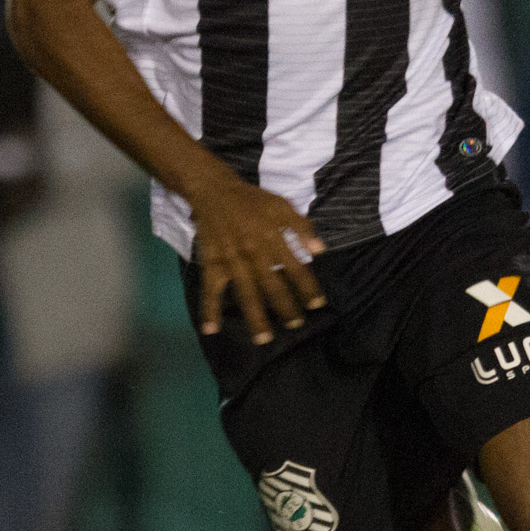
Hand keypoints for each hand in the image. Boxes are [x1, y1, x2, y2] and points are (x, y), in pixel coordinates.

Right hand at [186, 170, 326, 344]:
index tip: (317, 305)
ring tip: (263, 339)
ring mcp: (231, 260)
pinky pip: (210, 290)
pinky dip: (209, 309)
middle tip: (295, 326)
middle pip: (272, 285)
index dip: (307, 287)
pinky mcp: (212, 264)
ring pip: (245, 293)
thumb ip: (301, 227)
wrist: (214, 191)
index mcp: (273, 238)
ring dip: (255, 317)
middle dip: (285, 308)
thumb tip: (320, 250)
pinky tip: (211, 329)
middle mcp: (253, 252)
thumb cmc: (252, 200)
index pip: (296, 268)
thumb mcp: (281, 205)